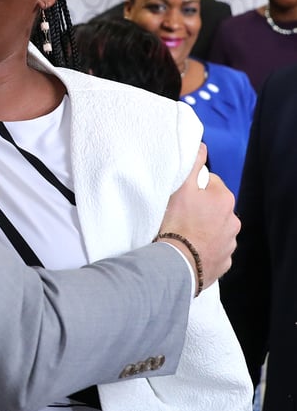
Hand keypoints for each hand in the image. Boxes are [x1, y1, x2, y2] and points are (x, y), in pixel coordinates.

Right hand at [159, 145, 238, 289]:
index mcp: (225, 199)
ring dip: (204, 229)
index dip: (193, 187)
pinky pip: (214, 250)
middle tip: (180, 215)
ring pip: (215, 229)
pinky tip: (190, 249)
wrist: (177, 264)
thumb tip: (202, 146)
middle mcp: (233, 221)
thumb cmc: (177, 223)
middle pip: (214, 207)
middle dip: (201, 209)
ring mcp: (230, 244)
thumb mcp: (181, 188)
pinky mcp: (224, 263)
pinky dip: (205, 248)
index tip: (181, 196)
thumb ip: (193, 164)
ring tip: (184, 234)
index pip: (210, 183)